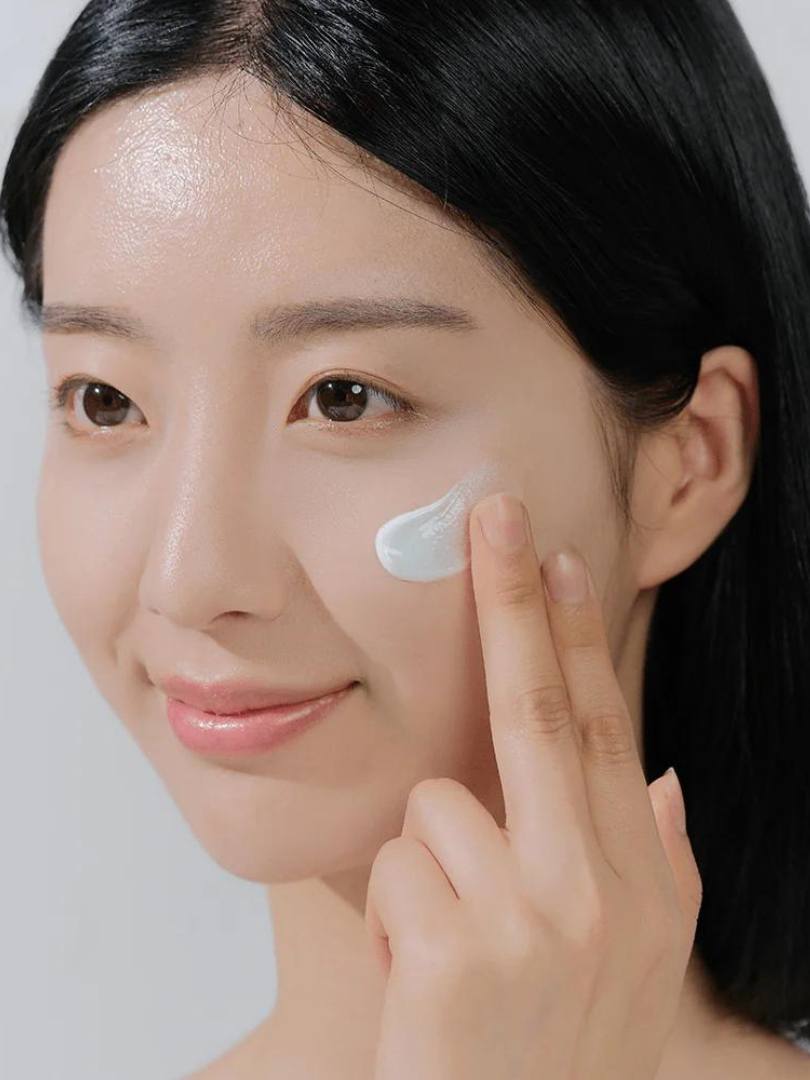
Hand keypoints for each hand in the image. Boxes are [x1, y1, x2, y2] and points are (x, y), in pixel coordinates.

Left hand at [364, 492, 701, 1079]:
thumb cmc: (563, 1051)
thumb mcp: (639, 968)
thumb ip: (658, 865)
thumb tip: (662, 779)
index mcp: (645, 882)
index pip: (610, 729)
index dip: (582, 637)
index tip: (564, 560)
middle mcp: (600, 889)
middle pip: (544, 710)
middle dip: (516, 601)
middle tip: (496, 515)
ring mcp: (532, 917)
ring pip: (440, 802)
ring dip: (427, 863)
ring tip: (447, 944)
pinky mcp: (457, 949)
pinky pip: (397, 866)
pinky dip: (394, 914)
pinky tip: (419, 976)